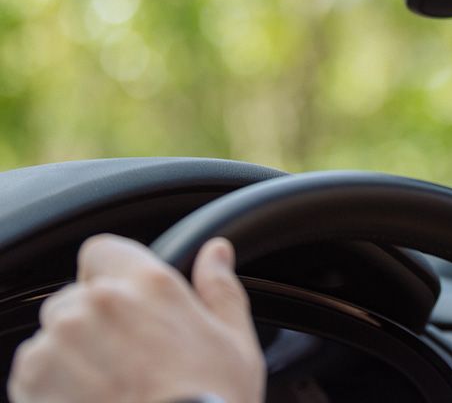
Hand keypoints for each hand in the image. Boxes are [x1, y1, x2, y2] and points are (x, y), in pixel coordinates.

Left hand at [9, 234, 264, 402]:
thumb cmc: (212, 402)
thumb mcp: (235, 342)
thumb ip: (221, 288)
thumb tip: (216, 252)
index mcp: (150, 284)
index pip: (101, 251)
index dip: (107, 275)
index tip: (122, 302)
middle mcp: (99, 303)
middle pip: (74, 297)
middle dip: (90, 322)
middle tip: (121, 357)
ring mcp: (61, 341)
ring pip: (51, 336)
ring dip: (68, 354)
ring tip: (104, 388)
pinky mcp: (32, 380)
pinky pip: (30, 372)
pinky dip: (49, 386)